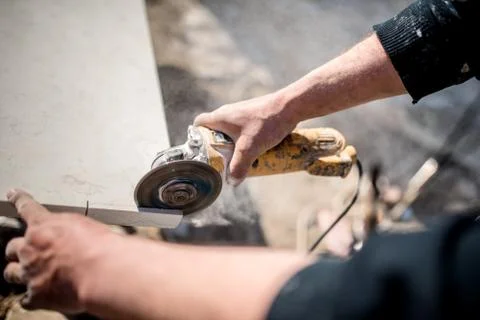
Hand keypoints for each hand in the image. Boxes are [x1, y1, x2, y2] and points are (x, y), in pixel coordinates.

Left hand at [3, 189, 116, 313]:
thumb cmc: (99, 246)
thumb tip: (76, 233)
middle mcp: (30, 248)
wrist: (102, 270)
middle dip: (20, 249)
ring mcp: (30, 272)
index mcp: (44, 226)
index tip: (13, 194)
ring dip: (20, 273)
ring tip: (31, 275)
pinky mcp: (36, 295)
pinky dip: (32, 297)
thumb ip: (72, 228)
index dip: (19, 200)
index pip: (27, 208)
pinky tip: (40, 295)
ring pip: (11, 273)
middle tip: (30, 252)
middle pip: (13, 246)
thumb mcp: (86, 225)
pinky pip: (26, 298)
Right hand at [194, 93, 297, 183]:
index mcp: (221, 117)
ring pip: (230, 130)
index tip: (202, 152)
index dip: (196, 138)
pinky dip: (245, 139)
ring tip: (239, 158)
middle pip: (214, 130)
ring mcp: (242, 112)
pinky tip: (255, 149)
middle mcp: (228, 112)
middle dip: (217, 146)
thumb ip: (239, 166)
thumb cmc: (267, 123)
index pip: (199, 124)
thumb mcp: (250, 149)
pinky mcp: (254, 115)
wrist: (290, 106)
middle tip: (222, 161)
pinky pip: (243, 129)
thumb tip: (232, 182)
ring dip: (232, 144)